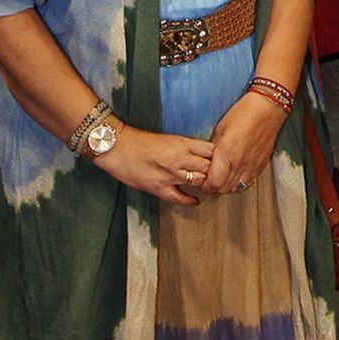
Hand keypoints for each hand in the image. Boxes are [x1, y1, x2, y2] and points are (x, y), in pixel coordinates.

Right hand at [97, 124, 215, 206]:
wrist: (117, 147)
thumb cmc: (140, 141)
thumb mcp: (168, 138)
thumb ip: (185, 147)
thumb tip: (203, 155)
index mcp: (182, 143)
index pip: (212, 151)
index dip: (220, 158)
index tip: (222, 162)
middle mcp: (179, 159)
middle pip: (209, 168)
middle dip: (215, 173)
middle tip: (218, 178)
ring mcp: (170, 175)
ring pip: (199, 182)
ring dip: (204, 186)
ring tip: (207, 188)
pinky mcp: (159, 188)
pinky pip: (181, 198)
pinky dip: (191, 201)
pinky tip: (195, 201)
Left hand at [205, 90, 288, 194]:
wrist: (267, 108)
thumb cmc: (243, 113)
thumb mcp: (220, 130)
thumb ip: (214, 150)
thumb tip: (208, 163)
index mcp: (227, 154)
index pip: (213, 183)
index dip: (205, 185)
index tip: (201, 180)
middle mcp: (240, 163)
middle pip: (223, 189)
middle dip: (213, 188)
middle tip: (208, 180)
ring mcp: (252, 166)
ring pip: (235, 188)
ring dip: (226, 187)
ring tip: (221, 178)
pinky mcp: (261, 165)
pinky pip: (248, 183)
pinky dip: (239, 183)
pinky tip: (235, 174)